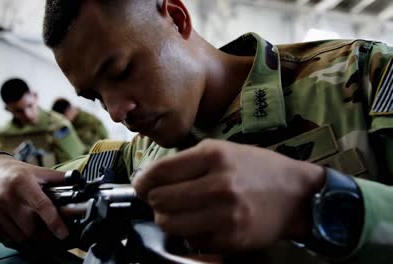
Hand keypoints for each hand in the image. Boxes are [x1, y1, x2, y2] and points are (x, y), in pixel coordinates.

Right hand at [0, 155, 68, 243]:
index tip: (63, 232)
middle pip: (31, 227)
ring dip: (34, 236)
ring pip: (21, 236)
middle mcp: (7, 197)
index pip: (41, 205)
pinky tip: (26, 227)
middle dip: (46, 232)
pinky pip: (10, 237)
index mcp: (22, 183)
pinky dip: (22, 236)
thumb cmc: (17, 173)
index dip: (54, 221)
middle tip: (55, 230)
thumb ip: (59, 178)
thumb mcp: (39, 171)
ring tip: (41, 229)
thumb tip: (79, 182)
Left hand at [133, 139, 323, 252]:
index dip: (143, 181)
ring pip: (169, 223)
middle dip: (154, 200)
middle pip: (159, 200)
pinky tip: (200, 222)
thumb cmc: (257, 168)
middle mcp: (218, 185)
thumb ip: (187, 162)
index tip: (141, 185)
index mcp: (214, 156)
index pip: (159, 172)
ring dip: (167, 218)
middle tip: (162, 199)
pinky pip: (190, 239)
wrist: (296, 195)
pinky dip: (189, 233)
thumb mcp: (223, 150)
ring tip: (178, 211)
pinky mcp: (230, 239)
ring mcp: (225, 215)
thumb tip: (150, 178)